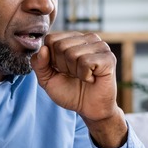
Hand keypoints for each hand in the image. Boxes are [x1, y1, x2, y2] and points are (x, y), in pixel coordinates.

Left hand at [31, 32, 126, 147]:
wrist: (89, 109)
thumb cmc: (70, 92)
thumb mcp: (47, 79)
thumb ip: (39, 64)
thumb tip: (43, 49)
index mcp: (73, 38)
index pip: (51, 39)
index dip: (51, 59)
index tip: (62, 70)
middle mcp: (88, 38)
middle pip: (60, 45)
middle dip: (63, 66)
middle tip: (74, 75)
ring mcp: (100, 46)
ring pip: (72, 53)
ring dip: (74, 72)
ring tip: (83, 77)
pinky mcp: (109, 58)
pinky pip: (86, 62)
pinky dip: (85, 76)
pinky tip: (92, 79)